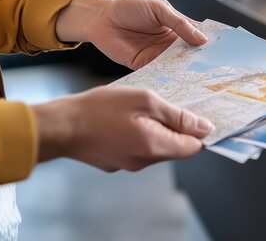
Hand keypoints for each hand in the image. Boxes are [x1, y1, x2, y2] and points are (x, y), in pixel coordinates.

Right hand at [33, 86, 213, 171]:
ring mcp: (129, 164)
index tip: (198, 113)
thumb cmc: (100, 109)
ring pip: (156, 146)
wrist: (60, 126)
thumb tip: (204, 128)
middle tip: (165, 102)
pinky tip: (126, 117)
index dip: (199, 130)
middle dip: (176, 126)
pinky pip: (138, 148)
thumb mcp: (144, 101)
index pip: (194, 147)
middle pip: (176, 147)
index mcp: (156, 147)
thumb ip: (177, 116)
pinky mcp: (116, 161)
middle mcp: (144, 162)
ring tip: (141, 107)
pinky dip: (139, 133)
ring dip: (156, 128)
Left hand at [56, 0, 207, 68]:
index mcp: (177, 27)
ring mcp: (159, 56)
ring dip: (190, 72)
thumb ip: (179, 23)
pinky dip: (172, 78)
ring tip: (207, 80)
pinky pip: (162, 73)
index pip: (198, 36)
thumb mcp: (158, 9)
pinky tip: (183, 83)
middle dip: (205, 61)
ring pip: (179, 66)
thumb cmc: (129, 8)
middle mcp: (171, 43)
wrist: (101, 19)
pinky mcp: (146, 66)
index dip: (211, 43)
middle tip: (222, 70)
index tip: (227, 51)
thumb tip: (202, 39)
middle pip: (192, 54)